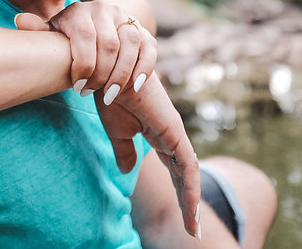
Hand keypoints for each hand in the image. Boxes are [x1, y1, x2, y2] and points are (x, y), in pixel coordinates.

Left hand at [15, 1, 156, 103]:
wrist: (97, 27)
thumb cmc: (68, 39)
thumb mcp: (53, 35)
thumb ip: (38, 31)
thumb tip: (19, 19)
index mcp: (79, 11)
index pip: (86, 37)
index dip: (83, 65)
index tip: (76, 87)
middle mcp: (105, 10)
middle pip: (110, 43)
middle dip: (101, 73)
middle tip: (91, 93)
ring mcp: (127, 19)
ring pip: (131, 44)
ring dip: (122, 74)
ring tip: (109, 95)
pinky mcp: (145, 32)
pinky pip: (150, 48)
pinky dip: (144, 68)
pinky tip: (134, 87)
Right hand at [95, 73, 200, 237]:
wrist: (109, 71)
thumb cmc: (110, 94)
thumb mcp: (117, 130)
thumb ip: (125, 150)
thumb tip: (128, 170)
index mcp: (159, 135)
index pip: (174, 171)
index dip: (179, 194)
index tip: (184, 218)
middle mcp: (170, 135)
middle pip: (183, 177)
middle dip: (188, 204)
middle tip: (193, 230)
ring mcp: (174, 133)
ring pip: (189, 175)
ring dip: (191, 201)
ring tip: (193, 227)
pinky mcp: (173, 130)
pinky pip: (186, 165)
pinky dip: (190, 186)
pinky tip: (189, 204)